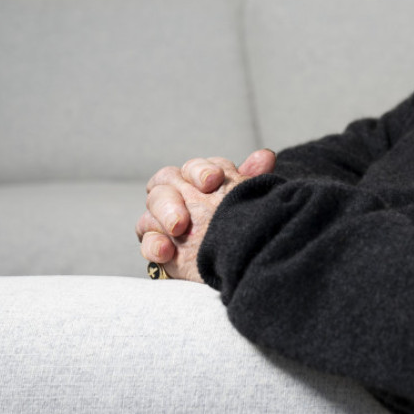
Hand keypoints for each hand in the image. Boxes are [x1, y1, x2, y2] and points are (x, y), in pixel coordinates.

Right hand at [136, 149, 275, 280]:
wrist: (243, 257)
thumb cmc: (243, 222)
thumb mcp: (249, 199)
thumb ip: (252, 178)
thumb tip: (265, 156)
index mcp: (199, 180)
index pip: (192, 168)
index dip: (201, 170)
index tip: (213, 180)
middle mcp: (179, 197)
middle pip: (163, 183)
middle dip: (175, 195)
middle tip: (189, 209)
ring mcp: (166, 223)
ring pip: (150, 211)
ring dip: (162, 217)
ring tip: (177, 228)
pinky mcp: (160, 248)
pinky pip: (147, 243)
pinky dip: (154, 246)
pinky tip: (166, 252)